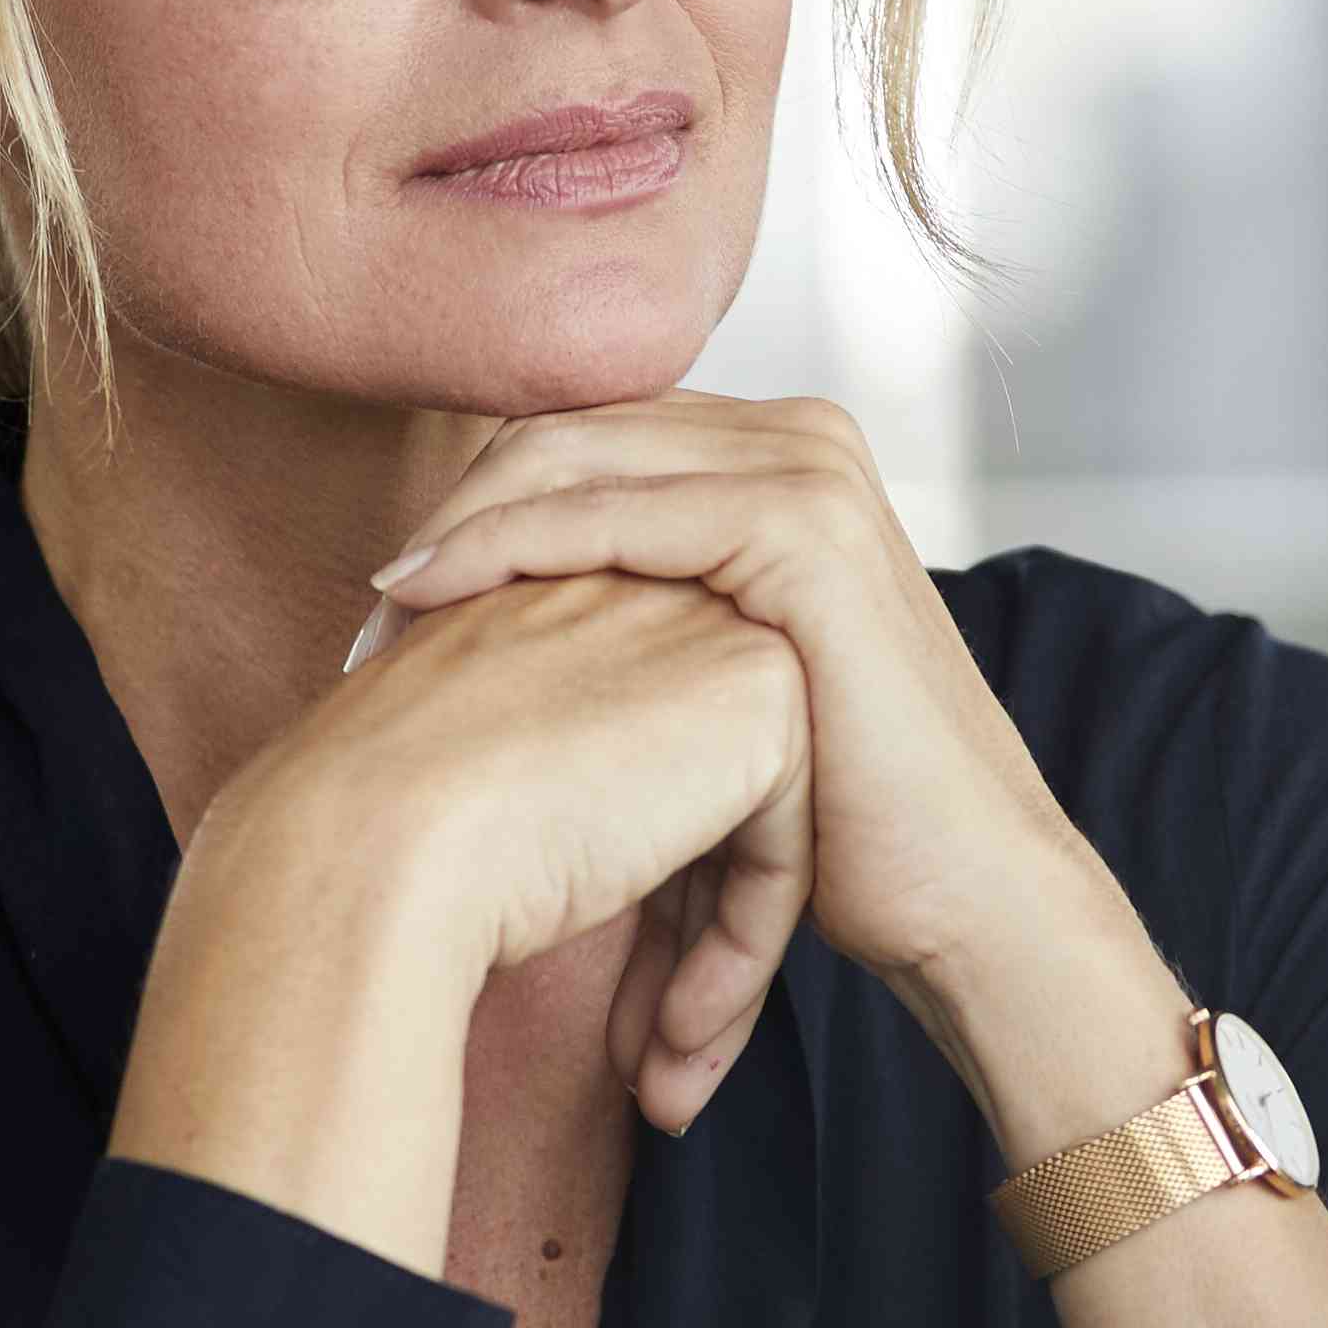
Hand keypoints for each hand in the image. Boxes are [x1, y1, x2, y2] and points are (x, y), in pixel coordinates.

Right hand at [121, 570, 802, 1271]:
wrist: (372, 841)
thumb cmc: (374, 839)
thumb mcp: (461, 797)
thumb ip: (543, 794)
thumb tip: (574, 869)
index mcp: (555, 610)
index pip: (635, 761)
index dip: (636, 899)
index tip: (610, 1014)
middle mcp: (636, 598)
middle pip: (705, 796)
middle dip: (687, 944)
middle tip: (650, 1058)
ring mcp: (706, 631)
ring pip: (752, 830)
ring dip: (717, 967)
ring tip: (664, 1078)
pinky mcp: (761, 692)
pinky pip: (782, 847)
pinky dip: (741, 955)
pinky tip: (676, 1038)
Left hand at [348, 395, 1117, 1131]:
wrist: (962, 897)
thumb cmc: (837, 822)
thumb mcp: (712, 694)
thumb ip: (632, 624)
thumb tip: (478, 625)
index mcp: (774, 457)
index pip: (581, 438)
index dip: (472, 506)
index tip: (385, 609)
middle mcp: (796, 438)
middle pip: (564, 430)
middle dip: (452, 514)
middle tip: (366, 617)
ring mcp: (807, 471)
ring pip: (572, 457)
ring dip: (461, 531)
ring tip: (379, 621)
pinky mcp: (800, 530)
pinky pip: (609, 514)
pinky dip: (508, 549)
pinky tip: (434, 604)